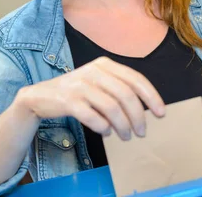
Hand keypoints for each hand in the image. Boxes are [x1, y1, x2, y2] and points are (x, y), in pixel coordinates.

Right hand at [17, 56, 164, 140]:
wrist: (40, 97)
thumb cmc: (77, 93)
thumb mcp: (98, 84)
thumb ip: (119, 89)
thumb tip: (146, 110)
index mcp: (105, 64)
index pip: (135, 79)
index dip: (151, 96)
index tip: (161, 113)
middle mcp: (94, 71)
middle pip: (126, 95)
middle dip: (138, 116)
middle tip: (141, 132)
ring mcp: (80, 85)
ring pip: (111, 107)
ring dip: (122, 125)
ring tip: (126, 136)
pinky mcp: (68, 100)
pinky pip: (92, 116)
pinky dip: (103, 127)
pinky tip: (106, 132)